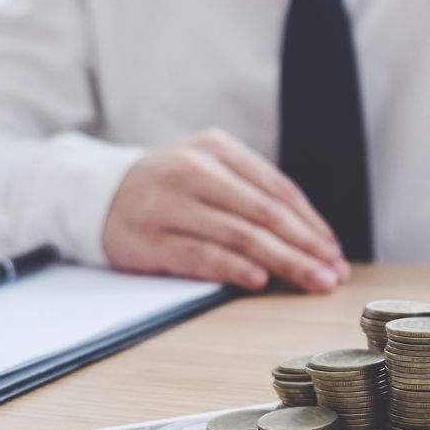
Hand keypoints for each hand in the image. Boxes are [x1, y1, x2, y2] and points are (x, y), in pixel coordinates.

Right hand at [103, 129, 349, 291]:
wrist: (96, 195)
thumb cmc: (169, 188)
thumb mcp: (208, 172)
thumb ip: (252, 194)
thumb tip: (313, 240)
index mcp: (216, 148)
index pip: (277, 189)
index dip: (311, 223)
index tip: (334, 252)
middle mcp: (193, 170)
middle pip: (263, 213)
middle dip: (305, 246)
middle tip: (332, 274)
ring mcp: (168, 203)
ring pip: (238, 235)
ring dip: (282, 262)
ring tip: (311, 281)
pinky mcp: (148, 237)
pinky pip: (199, 255)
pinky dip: (232, 268)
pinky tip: (259, 280)